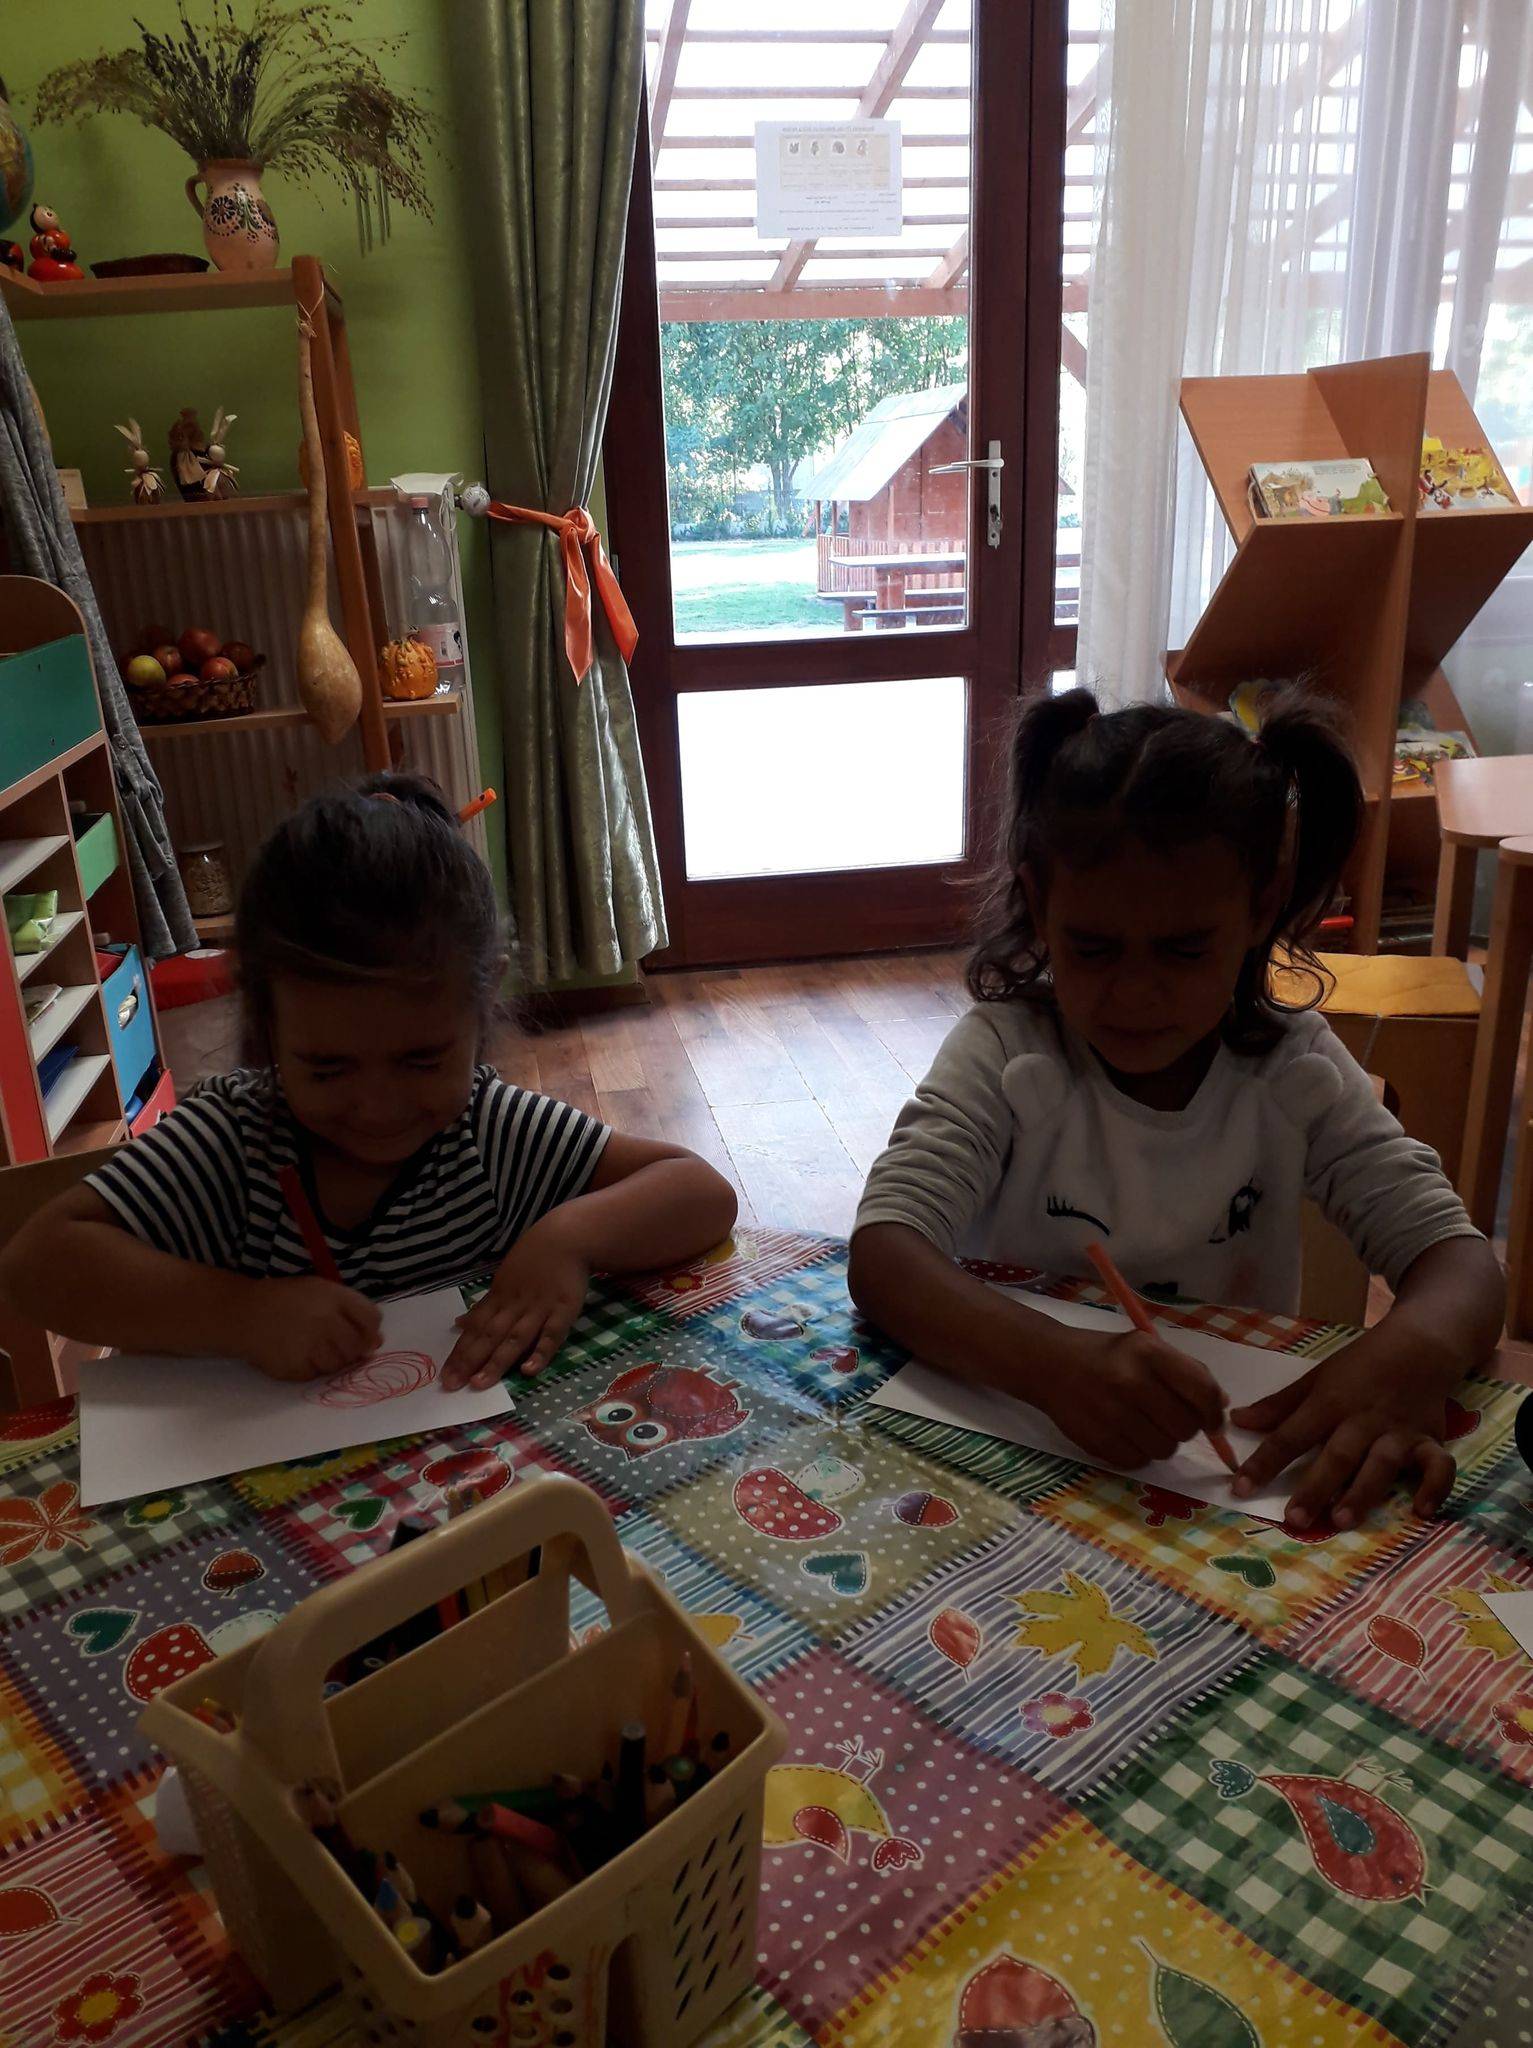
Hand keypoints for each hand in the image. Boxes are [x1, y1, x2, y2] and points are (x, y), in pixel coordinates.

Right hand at [244, 1278, 381, 1382]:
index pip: (371, 1319)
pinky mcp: (295, 1367)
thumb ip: (352, 1311)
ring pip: (339, 1364)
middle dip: (350, 1348)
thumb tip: (378, 1343)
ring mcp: (310, 1346)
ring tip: (309, 1346)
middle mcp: (325, 1320)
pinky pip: (316, 1375)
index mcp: (333, 1296)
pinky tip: (295, 1353)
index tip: (362, 1335)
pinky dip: (310, 1369)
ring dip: (330, 1360)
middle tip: (329, 1342)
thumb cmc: (286, 1301)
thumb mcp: (320, 1291)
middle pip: (358, 1347)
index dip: (370, 1330)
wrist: (242, 1314)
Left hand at [443, 1217, 590, 1389]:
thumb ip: (483, 1306)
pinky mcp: (563, 1312)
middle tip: (452, 1384)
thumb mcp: (502, 1279)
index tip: (444, 1375)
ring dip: (497, 1361)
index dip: (460, 1352)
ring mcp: (539, 1309)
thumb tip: (457, 1324)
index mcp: (499, 1298)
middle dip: (470, 1360)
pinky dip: (540, 1353)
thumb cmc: (532, 1260)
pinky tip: (528, 1370)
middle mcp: (514, 1306)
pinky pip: (551, 1336)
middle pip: (489, 1336)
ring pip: (515, 1339)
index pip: (475, 1328)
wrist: (566, 1239)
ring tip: (480, 1383)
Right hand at [1043, 1329, 1227, 1468]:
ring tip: (1143, 1424)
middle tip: (1168, 1417)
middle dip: (1185, 1427)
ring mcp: (1111, 1414)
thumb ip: (1186, 1372)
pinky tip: (1124, 1433)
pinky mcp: (1097, 1441)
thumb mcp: (1146, 1348)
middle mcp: (1130, 1382)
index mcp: (1148, 1353)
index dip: (1214, 1413)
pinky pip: (1138, 1462)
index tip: (1213, 1421)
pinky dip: (1138, 1453)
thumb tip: (1220, 1406)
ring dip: (1161, 1441)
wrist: (1050, 1364)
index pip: (1202, 1392)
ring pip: (1165, 1450)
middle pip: (1186, 1428)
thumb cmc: (1107, 1355)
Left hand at [1229, 1344, 1456, 1527]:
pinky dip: (1435, 1488)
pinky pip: (1439, 1466)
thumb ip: (1279, 1405)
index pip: (1290, 1436)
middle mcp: (1363, 1419)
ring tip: (1341, 1520)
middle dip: (1315, 1487)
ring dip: (1362, 1492)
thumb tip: (1238, 1420)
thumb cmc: (1361, 1365)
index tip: (1240, 1488)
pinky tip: (1421, 1511)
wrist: (1419, 1344)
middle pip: (1337, 1455)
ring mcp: (1399, 1431)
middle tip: (1294, 1519)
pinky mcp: (1432, 1439)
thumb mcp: (1316, 1377)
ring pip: (1381, 1464)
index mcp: (1329, 1403)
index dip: (1264, 1462)